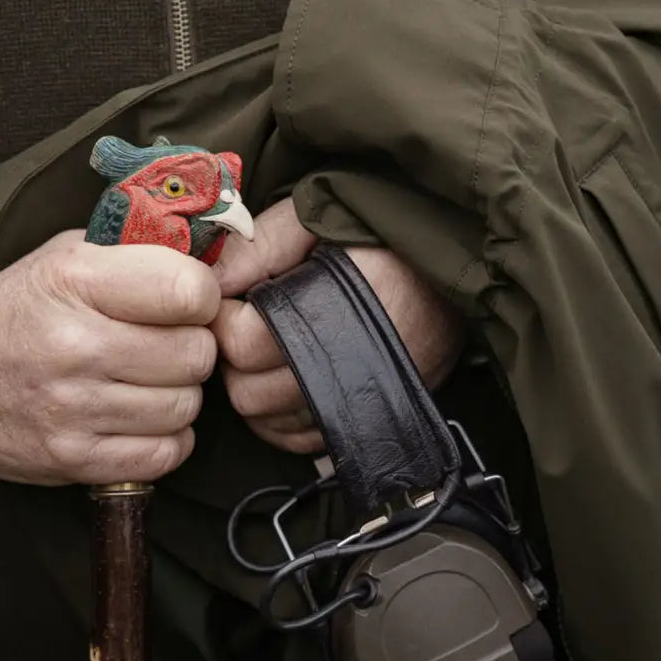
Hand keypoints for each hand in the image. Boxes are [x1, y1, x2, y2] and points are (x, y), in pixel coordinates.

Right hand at [0, 230, 219, 484]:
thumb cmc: (25, 307)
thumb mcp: (71, 254)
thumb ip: (141, 251)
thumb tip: (217, 261)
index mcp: (76, 280)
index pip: (189, 291)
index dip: (204, 297)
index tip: (188, 303)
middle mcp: (74, 345)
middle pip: (196, 354)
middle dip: (192, 347)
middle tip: (166, 344)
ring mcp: (72, 408)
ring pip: (185, 406)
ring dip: (177, 394)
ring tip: (146, 380)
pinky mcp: (71, 458)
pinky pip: (165, 454)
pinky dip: (165, 438)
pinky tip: (140, 417)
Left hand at [211, 199, 464, 453]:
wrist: (452, 268)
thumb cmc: (379, 237)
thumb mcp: (318, 218)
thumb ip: (261, 244)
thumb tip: (209, 283)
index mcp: (333, 308)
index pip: (244, 343)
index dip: (226, 319)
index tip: (234, 300)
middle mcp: (350, 365)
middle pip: (249, 392)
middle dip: (234, 359)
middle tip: (247, 325)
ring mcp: (363, 401)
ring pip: (268, 424)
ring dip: (255, 389)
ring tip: (269, 350)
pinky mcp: (371, 421)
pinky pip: (299, 442)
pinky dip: (282, 418)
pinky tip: (288, 379)